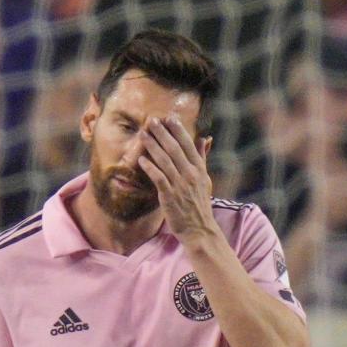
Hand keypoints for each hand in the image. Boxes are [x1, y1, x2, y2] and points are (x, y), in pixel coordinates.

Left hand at [137, 115, 217, 244]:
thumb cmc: (199, 204)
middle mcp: (191, 174)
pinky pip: (158, 178)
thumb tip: (204, 138)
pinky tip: (141, 159)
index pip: (188, 145)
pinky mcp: (170, 196)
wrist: (199, 228)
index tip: (169, 118)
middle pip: (175, 148)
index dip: (178, 130)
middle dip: (163, 133)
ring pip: (165, 160)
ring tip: (143, 134)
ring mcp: (180, 185)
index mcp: (199, 169)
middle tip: (152, 120)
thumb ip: (202, 158)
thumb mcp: (205, 179)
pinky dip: (150, 167)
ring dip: (153, 145)